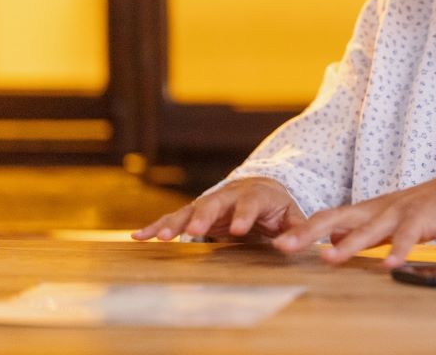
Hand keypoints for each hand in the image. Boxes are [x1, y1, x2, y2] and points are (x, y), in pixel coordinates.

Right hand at [132, 177, 307, 241]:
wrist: (260, 189)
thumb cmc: (278, 208)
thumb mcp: (293, 216)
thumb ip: (297, 231)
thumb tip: (290, 247)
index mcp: (256, 195)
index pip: (250, 202)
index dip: (244, 214)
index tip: (238, 230)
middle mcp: (229, 196)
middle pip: (215, 203)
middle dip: (204, 216)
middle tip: (194, 231)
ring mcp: (210, 203)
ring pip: (190, 210)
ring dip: (175, 223)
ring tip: (160, 238)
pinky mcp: (195, 213)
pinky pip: (174, 218)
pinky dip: (157, 226)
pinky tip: (139, 237)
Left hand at [271, 176, 435, 267]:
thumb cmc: (422, 210)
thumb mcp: (386, 221)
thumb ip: (361, 232)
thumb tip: (332, 243)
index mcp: (367, 210)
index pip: (328, 218)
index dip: (303, 230)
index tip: (278, 243)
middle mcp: (377, 208)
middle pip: (337, 218)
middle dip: (308, 232)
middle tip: (283, 245)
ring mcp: (398, 211)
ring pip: (369, 229)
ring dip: (348, 245)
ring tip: (328, 258)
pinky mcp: (421, 218)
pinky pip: (408, 236)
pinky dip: (398, 250)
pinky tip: (389, 266)